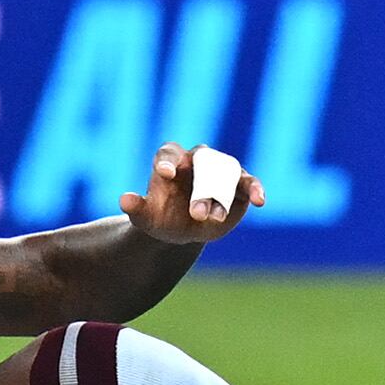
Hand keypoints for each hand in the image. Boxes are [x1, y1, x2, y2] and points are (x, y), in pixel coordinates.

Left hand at [117, 144, 264, 244]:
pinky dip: (255, 189)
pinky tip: (259, 201)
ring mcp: (220, 171)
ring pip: (225, 173)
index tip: (166, 174)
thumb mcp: (145, 217)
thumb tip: (125, 199)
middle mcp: (197, 160)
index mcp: (171, 160)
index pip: (170, 153)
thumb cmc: (161, 219)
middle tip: (196, 213)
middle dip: (201, 185)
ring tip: (215, 218)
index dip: (168, 161)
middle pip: (202, 162)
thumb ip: (137, 207)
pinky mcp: (239, 185)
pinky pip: (249, 182)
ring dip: (222, 194)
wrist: (182, 231)